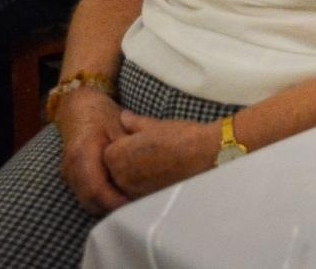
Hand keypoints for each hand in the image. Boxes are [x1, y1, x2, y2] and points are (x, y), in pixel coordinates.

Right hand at [58, 90, 129, 215]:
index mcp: (82, 155)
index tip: (136, 206)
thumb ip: (129, 147)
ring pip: (87, 201)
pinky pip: (86, 195)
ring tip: (134, 204)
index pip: (96, 189)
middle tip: (139, 209)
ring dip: (108, 206)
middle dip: (113, 209)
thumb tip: (149, 169)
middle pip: (91, 201)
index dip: (115, 202)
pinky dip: (102, 200)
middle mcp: (71, 169)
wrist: (78, 107)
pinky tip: (122, 196)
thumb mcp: (119, 126)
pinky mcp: (72, 178)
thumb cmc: (101, 115)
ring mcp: (69, 175)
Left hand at [102, 111, 216, 200]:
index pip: (110, 152)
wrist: (205, 154)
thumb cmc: (181, 136)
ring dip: (135, 176)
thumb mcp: (155, 124)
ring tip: (155, 164)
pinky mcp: (147, 199)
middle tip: (148, 153)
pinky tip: (160, 176)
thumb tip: (123, 116)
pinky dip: (145, 185)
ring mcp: (133, 190)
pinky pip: (139, 192)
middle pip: (115, 170)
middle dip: (127, 162)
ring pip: (126, 183)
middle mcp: (120, 175)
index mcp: (116, 154)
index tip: (140, 141)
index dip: (125, 145)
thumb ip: (135, 123)